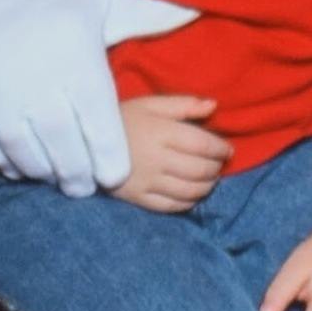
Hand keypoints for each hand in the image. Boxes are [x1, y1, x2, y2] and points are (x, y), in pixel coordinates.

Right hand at [0, 0, 197, 196]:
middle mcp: (42, 94)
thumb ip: (141, 15)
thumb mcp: (95, 0)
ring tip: (58, 174)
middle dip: (81, 174)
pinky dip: (11, 164)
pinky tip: (23, 161)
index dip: (111, 159)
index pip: (103, 131)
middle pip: (69, 154)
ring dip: (48, 173)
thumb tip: (188, 12)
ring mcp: (2, 109)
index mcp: (78, 69)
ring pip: (33, 161)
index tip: (115, 173)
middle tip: (86, 182)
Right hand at [109, 96, 230, 212]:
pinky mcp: (137, 198)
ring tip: (210, 179)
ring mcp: (147, 182)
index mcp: (162, 132)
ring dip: (207, 187)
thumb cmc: (123, 119)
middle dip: (216, 168)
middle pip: (200, 170)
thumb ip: (184, 104)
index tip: (228, 150)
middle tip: (219, 165)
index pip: (204, 145)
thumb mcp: (151, 104)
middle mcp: (157, 159)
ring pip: (189, 190)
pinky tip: (192, 195)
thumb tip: (214, 106)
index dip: (221, 150)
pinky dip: (188, 202)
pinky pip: (171, 206)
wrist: (83, 142)